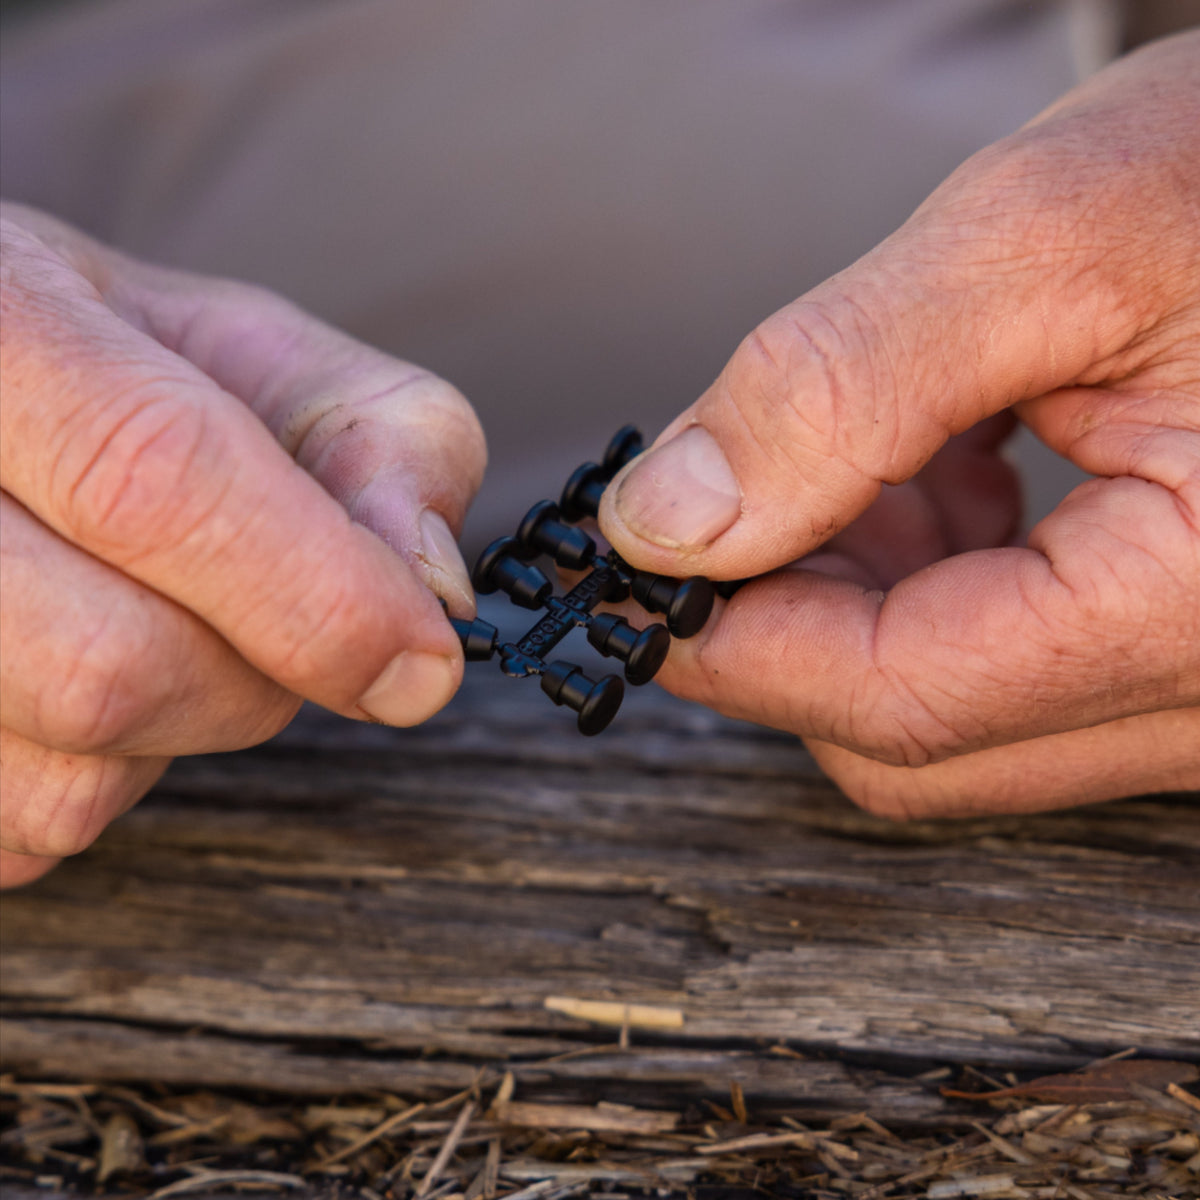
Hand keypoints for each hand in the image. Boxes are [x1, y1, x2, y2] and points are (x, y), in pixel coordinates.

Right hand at [0, 204, 484, 885]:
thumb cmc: (118, 367)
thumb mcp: (261, 352)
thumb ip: (382, 439)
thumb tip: (430, 590)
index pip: (153, 479)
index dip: (317, 594)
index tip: (421, 666)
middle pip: (108, 666)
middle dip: (256, 681)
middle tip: (274, 620)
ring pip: (64, 779)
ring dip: (176, 736)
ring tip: (149, 621)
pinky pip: (18, 834)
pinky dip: (100, 776)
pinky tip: (82, 671)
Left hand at [600, 33, 1199, 816]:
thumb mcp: (1042, 239)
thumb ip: (838, 390)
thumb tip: (666, 524)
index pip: (898, 698)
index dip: (730, 644)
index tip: (624, 575)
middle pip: (914, 737)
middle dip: (788, 620)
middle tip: (733, 494)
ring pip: (950, 713)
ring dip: (856, 599)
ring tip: (865, 453)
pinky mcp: (1176, 657)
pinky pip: (1007, 674)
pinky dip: (926, 591)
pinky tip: (930, 480)